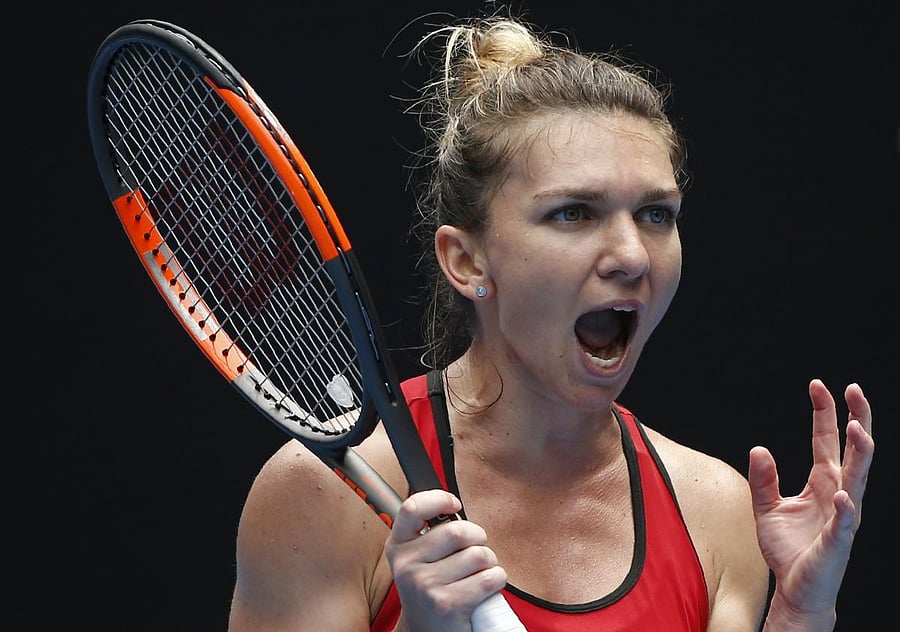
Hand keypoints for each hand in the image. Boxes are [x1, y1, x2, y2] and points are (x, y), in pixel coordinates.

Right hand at [385, 489, 508, 631]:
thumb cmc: (430, 590)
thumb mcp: (417, 559)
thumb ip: (428, 532)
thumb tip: (452, 506)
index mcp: (398, 547)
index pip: (413, 507)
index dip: (439, 499)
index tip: (454, 504)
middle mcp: (407, 565)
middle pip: (458, 531)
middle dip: (478, 538)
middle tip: (474, 552)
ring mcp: (426, 585)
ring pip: (479, 554)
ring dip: (489, 562)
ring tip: (478, 573)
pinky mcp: (448, 604)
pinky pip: (490, 577)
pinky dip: (497, 579)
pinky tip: (484, 588)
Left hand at [748, 379, 873, 627]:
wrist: (796, 590)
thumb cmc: (787, 550)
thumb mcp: (766, 508)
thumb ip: (763, 480)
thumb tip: (759, 449)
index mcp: (822, 483)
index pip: (826, 441)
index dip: (824, 413)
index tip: (820, 385)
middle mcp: (838, 494)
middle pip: (852, 451)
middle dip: (856, 420)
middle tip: (854, 390)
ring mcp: (841, 517)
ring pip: (856, 480)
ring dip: (859, 454)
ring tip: (858, 427)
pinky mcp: (836, 542)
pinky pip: (844, 522)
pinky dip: (845, 507)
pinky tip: (842, 492)